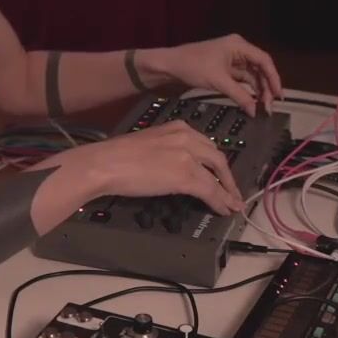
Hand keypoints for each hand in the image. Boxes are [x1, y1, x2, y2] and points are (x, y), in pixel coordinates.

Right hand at [68, 120, 244, 215]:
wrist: (106, 163)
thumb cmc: (117, 156)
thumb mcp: (149, 144)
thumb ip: (167, 150)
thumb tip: (173, 168)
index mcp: (177, 127)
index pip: (206, 145)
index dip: (216, 163)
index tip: (220, 174)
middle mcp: (187, 137)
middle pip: (218, 157)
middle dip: (227, 177)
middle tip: (232, 191)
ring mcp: (188, 156)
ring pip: (217, 176)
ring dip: (227, 193)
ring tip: (232, 205)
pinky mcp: (186, 175)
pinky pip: (211, 191)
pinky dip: (220, 201)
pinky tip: (223, 209)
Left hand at [158, 34, 282, 116]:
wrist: (170, 66)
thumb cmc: (192, 66)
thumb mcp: (218, 82)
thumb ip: (240, 96)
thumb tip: (255, 111)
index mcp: (239, 45)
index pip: (264, 60)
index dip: (274, 78)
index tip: (278, 94)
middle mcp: (238, 50)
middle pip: (260, 69)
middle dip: (266, 87)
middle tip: (269, 106)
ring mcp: (232, 60)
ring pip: (252, 76)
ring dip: (258, 91)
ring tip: (262, 107)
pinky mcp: (226, 69)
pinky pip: (242, 80)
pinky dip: (247, 91)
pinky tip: (252, 102)